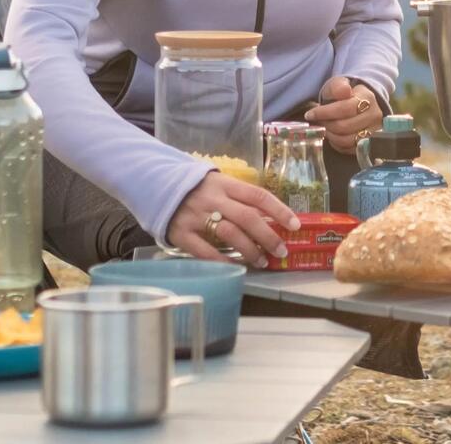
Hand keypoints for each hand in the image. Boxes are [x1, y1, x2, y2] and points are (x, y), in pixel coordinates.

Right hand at [166, 172, 300, 268]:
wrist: (156, 184)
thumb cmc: (197, 188)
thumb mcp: (219, 183)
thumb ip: (240, 197)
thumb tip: (270, 215)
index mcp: (226, 184)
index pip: (258, 195)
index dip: (279, 210)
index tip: (295, 225)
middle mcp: (213, 199)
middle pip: (247, 217)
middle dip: (268, 236)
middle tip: (281, 251)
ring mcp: (196, 216)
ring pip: (229, 234)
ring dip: (250, 250)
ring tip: (262, 261)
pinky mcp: (180, 233)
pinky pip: (203, 250)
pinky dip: (221, 260)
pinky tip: (234, 267)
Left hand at [305, 76, 383, 153]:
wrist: (360, 104)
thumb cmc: (345, 95)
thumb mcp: (338, 85)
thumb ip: (338, 86)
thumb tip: (344, 91)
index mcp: (368, 98)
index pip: (345, 108)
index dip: (324, 113)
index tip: (310, 114)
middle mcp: (374, 116)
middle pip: (345, 126)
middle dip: (326, 125)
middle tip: (318, 122)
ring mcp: (374, 131)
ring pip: (347, 140)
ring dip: (331, 135)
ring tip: (325, 128)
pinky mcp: (370, 144)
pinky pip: (349, 149)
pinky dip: (337, 144)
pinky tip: (333, 135)